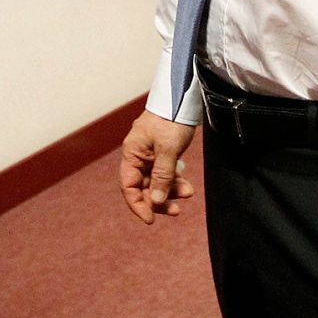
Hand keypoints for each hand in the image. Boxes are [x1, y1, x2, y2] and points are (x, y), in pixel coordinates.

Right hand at [118, 110, 196, 224]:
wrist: (184, 98)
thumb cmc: (172, 119)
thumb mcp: (168, 149)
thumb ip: (162, 176)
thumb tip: (157, 201)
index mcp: (132, 153)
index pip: (128, 186)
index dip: (138, 204)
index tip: (150, 219)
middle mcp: (138, 155)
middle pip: (143, 186)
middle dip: (159, 200)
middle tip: (176, 210)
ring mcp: (150, 154)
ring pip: (156, 181)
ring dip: (171, 190)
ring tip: (188, 193)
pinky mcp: (162, 152)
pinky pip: (165, 173)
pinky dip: (175, 180)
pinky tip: (186, 184)